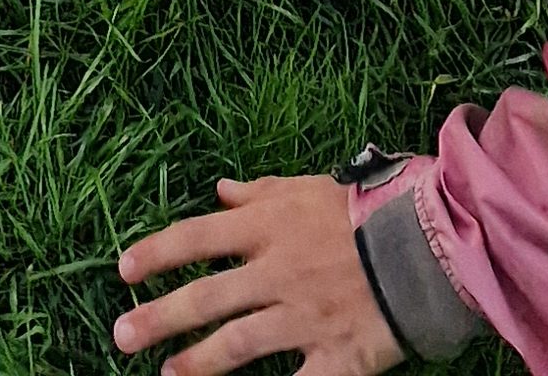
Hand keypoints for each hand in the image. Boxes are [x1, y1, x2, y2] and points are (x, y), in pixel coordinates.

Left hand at [116, 178, 403, 373]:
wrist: (425, 247)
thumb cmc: (362, 213)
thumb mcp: (304, 189)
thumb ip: (259, 194)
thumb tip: (220, 190)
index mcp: (267, 227)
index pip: (197, 237)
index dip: (156, 253)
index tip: (123, 270)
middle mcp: (277, 272)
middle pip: (207, 296)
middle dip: (160, 317)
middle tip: (122, 335)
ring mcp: (303, 317)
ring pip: (238, 342)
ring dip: (197, 362)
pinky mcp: (334, 357)